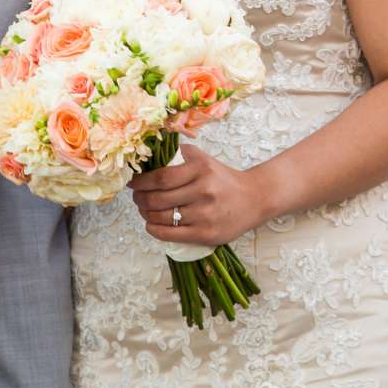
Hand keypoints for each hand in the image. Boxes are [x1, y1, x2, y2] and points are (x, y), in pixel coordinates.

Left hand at [131, 145, 278, 246]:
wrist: (255, 199)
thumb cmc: (224, 180)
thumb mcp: (205, 160)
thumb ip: (181, 154)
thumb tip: (152, 152)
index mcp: (201, 170)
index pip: (161, 178)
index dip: (141, 182)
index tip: (133, 182)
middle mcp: (203, 192)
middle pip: (158, 199)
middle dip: (140, 199)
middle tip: (137, 197)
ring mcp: (205, 215)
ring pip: (162, 218)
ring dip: (145, 214)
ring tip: (144, 209)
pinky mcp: (206, 234)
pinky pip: (171, 235)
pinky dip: (154, 230)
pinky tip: (151, 224)